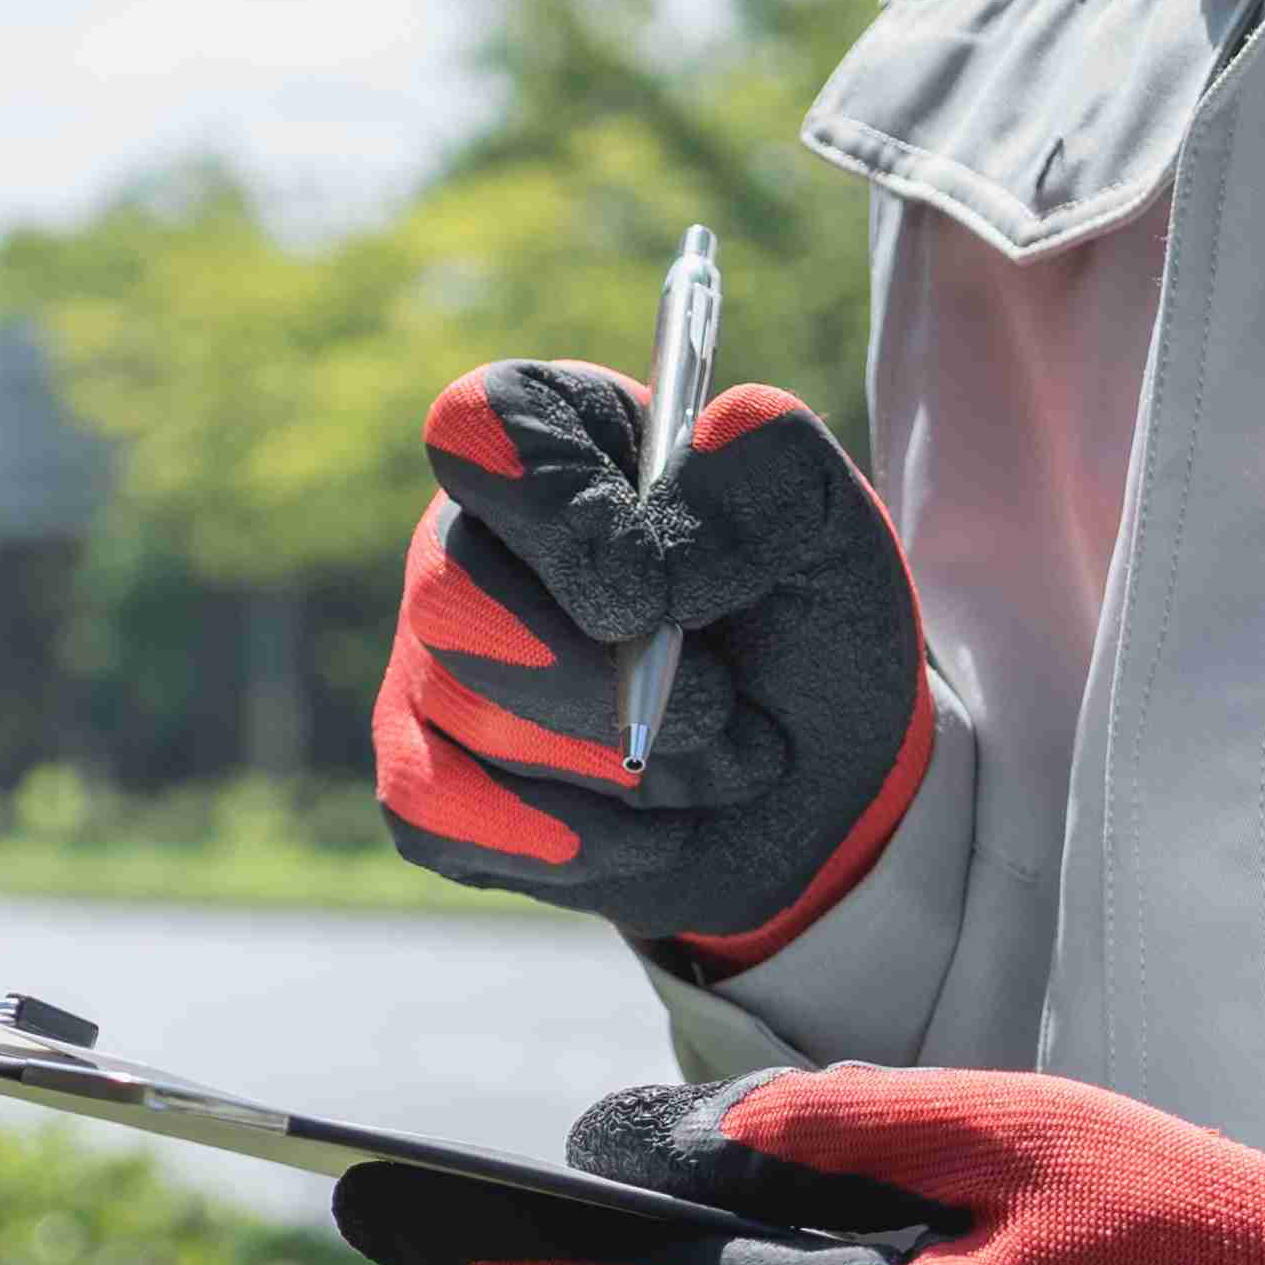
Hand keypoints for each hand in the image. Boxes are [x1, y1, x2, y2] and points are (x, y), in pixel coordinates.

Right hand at [368, 360, 927, 965]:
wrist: (823, 788)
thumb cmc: (807, 627)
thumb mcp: (834, 524)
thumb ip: (772, 461)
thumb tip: (672, 492)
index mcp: (557, 440)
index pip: (480, 426)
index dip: (563, 519)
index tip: (659, 594)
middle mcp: (474, 539)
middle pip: (451, 590)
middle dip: (599, 678)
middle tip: (720, 705)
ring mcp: (437, 660)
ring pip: (459, 706)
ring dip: (621, 764)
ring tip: (721, 764)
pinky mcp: (429, 777)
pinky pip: (432, 809)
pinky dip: (561, 837)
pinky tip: (649, 834)